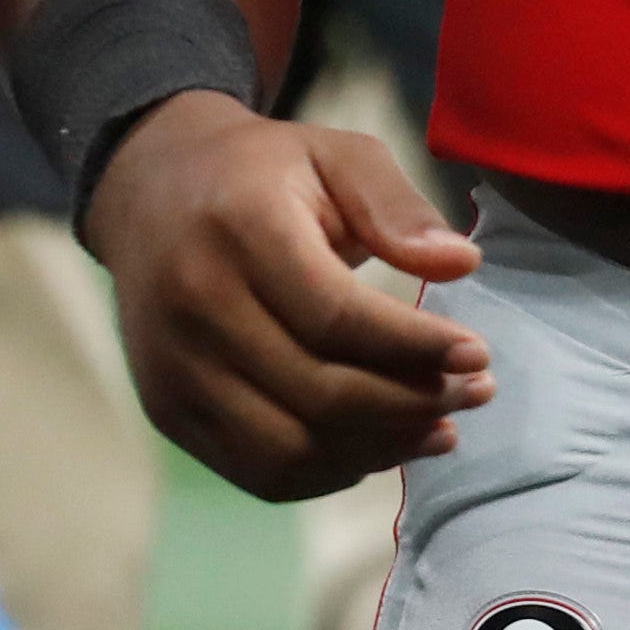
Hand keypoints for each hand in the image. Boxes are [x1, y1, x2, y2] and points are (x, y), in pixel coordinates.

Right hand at [86, 92, 484, 500]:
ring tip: (440, 428)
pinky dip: (329, 474)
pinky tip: (379, 446)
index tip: (478, 353)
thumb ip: (397, 205)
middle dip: (412, 403)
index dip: (415, 347)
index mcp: (238, 229)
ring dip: (378, 450)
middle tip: (472, 392)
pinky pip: (258, 472)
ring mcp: (173, 369)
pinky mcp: (168, 411)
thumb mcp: (335, 155)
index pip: (335, 316)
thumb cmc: (262, 173)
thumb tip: (462, 265)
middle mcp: (195, 306)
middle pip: (318, 392)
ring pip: (289, 448)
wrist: (151, 192)